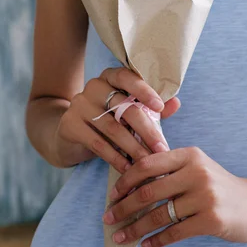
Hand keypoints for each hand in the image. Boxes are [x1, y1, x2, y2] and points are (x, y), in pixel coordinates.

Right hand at [54, 67, 180, 172]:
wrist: (70, 134)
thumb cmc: (108, 119)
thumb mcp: (128, 111)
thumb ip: (151, 107)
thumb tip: (176, 102)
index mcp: (110, 77)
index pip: (126, 77)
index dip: (143, 91)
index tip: (159, 107)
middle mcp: (94, 86)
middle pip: (124, 107)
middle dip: (146, 130)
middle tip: (162, 148)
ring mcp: (79, 104)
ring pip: (113, 128)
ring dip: (134, 148)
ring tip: (148, 163)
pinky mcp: (70, 125)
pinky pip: (98, 144)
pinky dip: (115, 158)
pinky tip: (128, 169)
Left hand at [103, 147, 246, 246]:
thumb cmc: (218, 186)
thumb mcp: (197, 168)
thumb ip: (170, 170)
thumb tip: (131, 182)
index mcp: (189, 155)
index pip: (148, 164)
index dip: (126, 180)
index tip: (113, 194)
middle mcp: (196, 171)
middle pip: (149, 190)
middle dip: (124, 207)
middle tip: (108, 218)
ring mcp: (205, 195)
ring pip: (159, 215)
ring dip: (135, 229)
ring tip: (121, 237)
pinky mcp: (211, 219)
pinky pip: (174, 232)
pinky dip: (156, 241)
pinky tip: (145, 246)